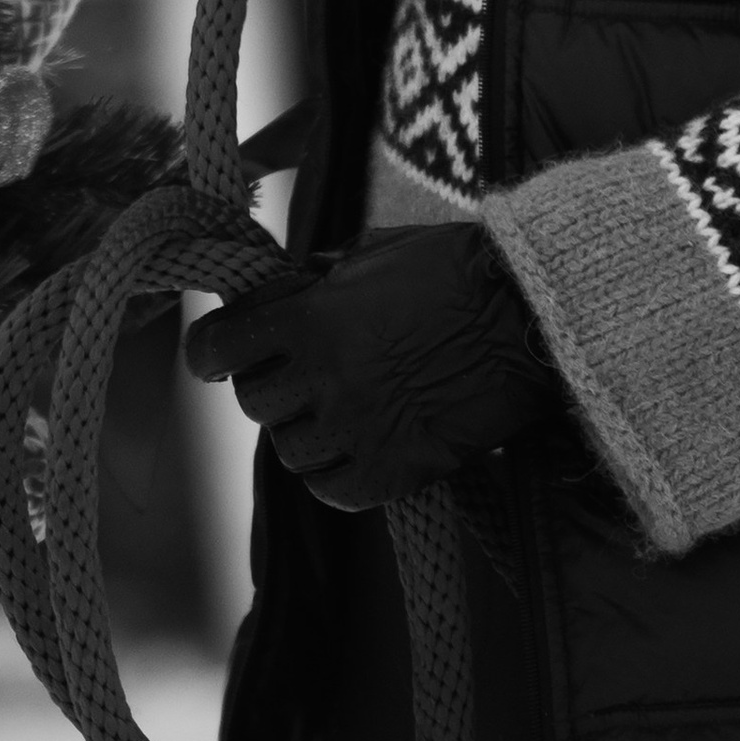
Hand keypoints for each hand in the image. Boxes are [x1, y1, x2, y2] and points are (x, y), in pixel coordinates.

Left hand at [183, 223, 571, 513]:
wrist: (528, 318)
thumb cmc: (451, 269)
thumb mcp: (370, 251)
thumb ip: (316, 277)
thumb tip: (278, 291)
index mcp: (311, 317)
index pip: (220, 347)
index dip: (211, 350)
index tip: (215, 352)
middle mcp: (325, 378)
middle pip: (253, 402)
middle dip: (267, 383)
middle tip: (295, 371)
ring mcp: (358, 429)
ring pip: (289, 449)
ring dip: (302, 429)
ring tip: (338, 405)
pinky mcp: (394, 472)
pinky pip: (331, 489)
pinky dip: (333, 472)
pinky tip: (355, 446)